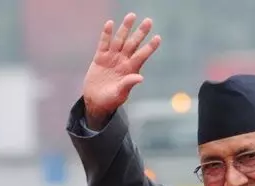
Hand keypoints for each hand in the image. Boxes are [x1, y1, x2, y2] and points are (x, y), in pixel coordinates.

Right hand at [82, 13, 160, 128]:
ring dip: (125, 28)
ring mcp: (112, 58)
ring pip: (119, 40)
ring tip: (131, 16)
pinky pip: (104, 43)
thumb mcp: (120, 94)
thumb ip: (128, 84)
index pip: (142, 56)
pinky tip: (110, 24)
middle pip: (133, 44)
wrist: (96, 101)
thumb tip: (140, 78)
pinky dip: (106, 34)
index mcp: (130, 70)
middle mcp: (123, 61)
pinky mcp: (100, 58)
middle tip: (148, 21)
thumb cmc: (111, 100)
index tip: (158, 38)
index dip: (150, 47)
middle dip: (140, 32)